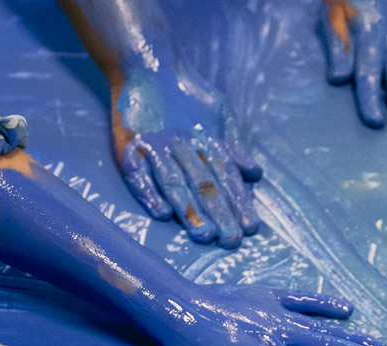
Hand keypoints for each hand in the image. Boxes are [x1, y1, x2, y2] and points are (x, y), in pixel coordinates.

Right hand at [113, 66, 260, 247]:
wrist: (148, 64)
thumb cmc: (187, 94)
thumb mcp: (220, 114)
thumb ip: (236, 146)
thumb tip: (255, 174)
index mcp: (209, 142)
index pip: (227, 178)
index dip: (239, 203)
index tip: (251, 228)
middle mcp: (185, 147)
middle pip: (205, 185)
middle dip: (220, 214)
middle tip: (232, 240)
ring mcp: (157, 146)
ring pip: (176, 183)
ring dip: (190, 210)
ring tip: (204, 235)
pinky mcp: (130, 145)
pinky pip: (139, 174)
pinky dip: (149, 194)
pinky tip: (163, 215)